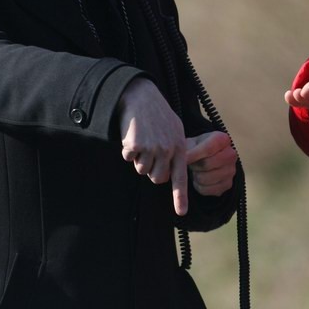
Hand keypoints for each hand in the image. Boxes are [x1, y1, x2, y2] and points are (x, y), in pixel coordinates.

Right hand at [118, 79, 188, 215]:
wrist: (140, 95)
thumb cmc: (157, 112)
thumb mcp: (174, 128)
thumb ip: (175, 149)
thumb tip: (170, 173)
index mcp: (180, 147)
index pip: (180, 178)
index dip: (179, 197)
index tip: (181, 213)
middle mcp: (167, 150)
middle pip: (157, 178)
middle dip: (151, 170)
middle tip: (149, 151)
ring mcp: (152, 148)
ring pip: (141, 170)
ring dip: (138, 159)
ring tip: (142, 138)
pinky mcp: (135, 145)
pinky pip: (129, 159)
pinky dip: (127, 150)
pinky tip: (132, 135)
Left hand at [185, 131, 236, 196]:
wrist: (204, 159)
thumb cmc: (195, 148)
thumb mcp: (191, 144)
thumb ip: (187, 150)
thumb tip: (184, 160)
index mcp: (223, 139)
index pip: (208, 148)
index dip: (193, 154)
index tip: (182, 158)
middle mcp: (231, 154)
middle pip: (206, 164)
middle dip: (194, 165)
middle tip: (191, 163)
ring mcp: (231, 171)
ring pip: (204, 178)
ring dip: (195, 176)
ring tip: (196, 169)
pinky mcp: (227, 185)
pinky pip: (206, 190)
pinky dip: (198, 186)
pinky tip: (200, 178)